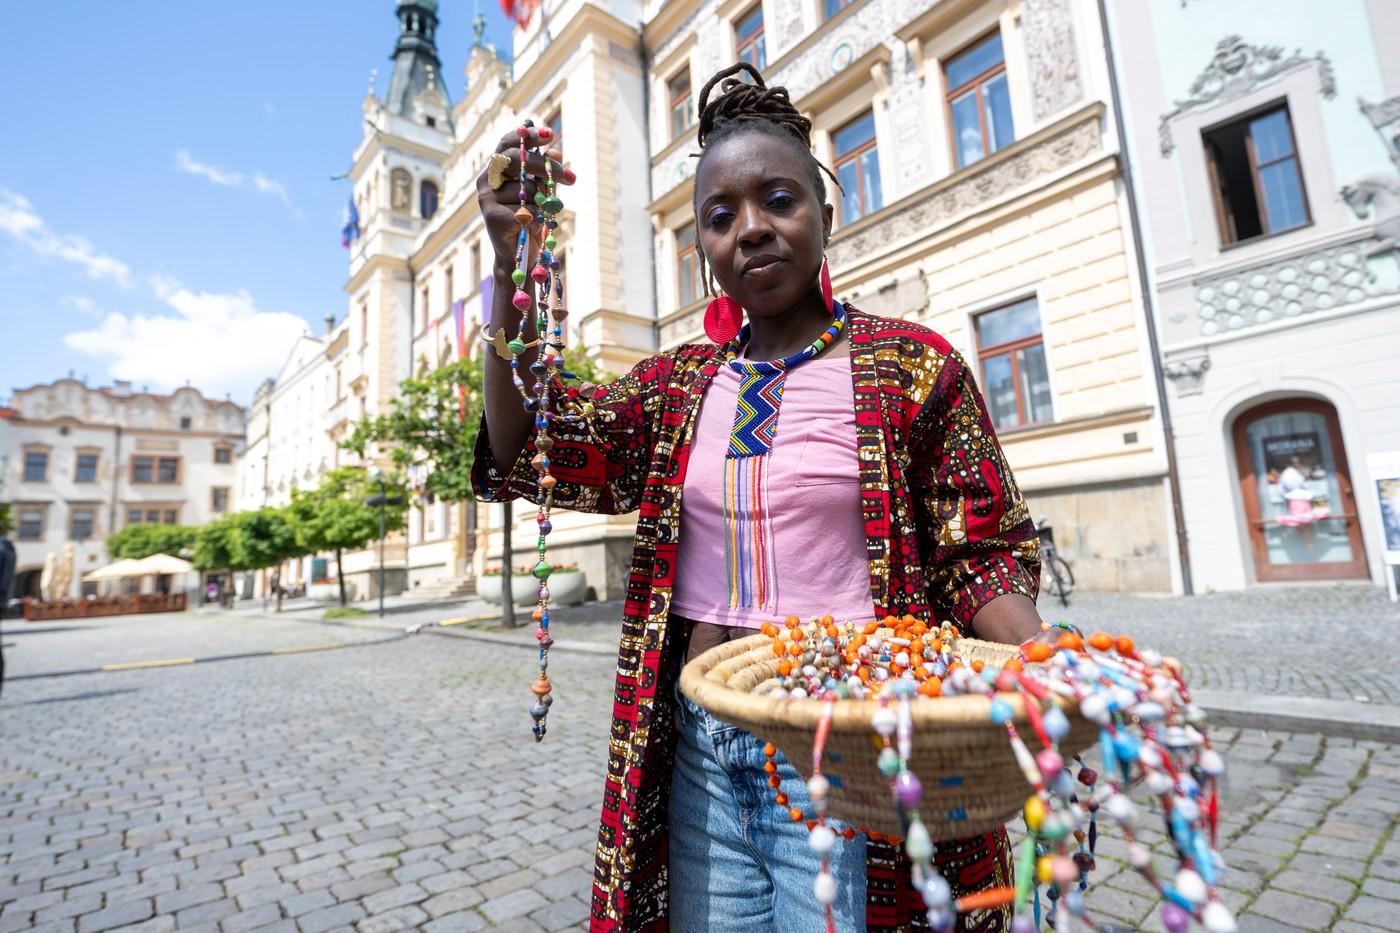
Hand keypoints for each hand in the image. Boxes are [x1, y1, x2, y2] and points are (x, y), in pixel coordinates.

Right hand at [475, 125, 572, 277]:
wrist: (517, 255)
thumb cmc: (528, 218)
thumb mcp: (540, 192)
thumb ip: (545, 172)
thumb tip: (556, 150)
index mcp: (495, 169)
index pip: (508, 143)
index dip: (528, 135)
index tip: (550, 133)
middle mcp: (486, 180)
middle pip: (518, 160)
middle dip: (547, 167)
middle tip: (571, 179)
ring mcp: (486, 198)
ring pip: (527, 189)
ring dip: (542, 203)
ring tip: (538, 216)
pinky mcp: (492, 217)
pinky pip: (527, 210)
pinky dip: (538, 219)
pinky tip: (533, 227)